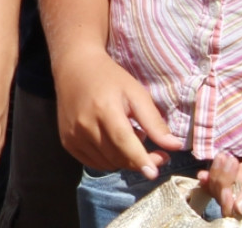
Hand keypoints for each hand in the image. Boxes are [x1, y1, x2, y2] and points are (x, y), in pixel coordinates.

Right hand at [53, 49, 183, 179]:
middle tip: (156, 153)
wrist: (74, 68)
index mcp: (104, 110)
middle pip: (117, 156)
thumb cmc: (110, 78)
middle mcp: (85, 125)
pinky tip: (113, 143)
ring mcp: (73, 135)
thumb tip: (174, 147)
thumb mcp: (136, 93)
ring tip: (129, 138)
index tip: (154, 173)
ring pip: (107, 163)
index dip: (140, 159)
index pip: (124, 142)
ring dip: (124, 159)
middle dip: (140, 160)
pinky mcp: (67, 141)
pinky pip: (94, 163)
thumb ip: (154, 121)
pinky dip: (109, 160)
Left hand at [196, 103, 241, 226]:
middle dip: (224, 189)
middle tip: (229, 165)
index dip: (236, 213)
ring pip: (227, 192)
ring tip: (226, 156)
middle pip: (234, 207)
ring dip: (219, 177)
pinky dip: (217, 172)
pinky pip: (227, 178)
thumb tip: (240, 210)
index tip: (229, 193)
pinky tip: (217, 159)